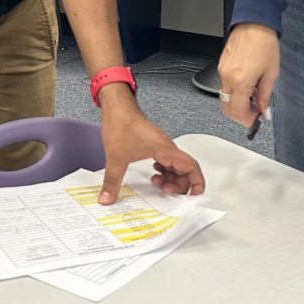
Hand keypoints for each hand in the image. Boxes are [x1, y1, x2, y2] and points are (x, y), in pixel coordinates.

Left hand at [97, 88, 205, 203]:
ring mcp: (161, 145)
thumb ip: (112, 181)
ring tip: (156, 184)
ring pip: (175, 165)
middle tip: (165, 192)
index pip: (192, 167)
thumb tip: (107, 198)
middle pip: (185, 170)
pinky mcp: (154, 143)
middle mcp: (167, 147)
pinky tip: (153, 173)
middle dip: (179, 185)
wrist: (117, 105)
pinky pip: (166, 160)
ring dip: (170, 178)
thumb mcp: (116, 158)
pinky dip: (164, 170)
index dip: (197, 182)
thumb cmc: (121, 123)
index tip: (194, 195)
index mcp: (166, 150)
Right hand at [218, 23, 278, 127]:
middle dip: (240, 115)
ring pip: (225, 97)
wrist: (254, 24)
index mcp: (241, 81)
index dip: (247, 120)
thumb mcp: (271, 73)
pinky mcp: (221, 66)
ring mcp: (222, 71)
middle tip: (254, 112)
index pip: (238, 112)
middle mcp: (228, 77)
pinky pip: (225, 85)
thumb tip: (265, 112)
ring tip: (253, 96)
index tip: (256, 119)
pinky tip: (247, 85)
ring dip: (237, 102)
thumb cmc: (264, 44)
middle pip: (227, 108)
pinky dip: (234, 91)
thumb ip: (266, 96)